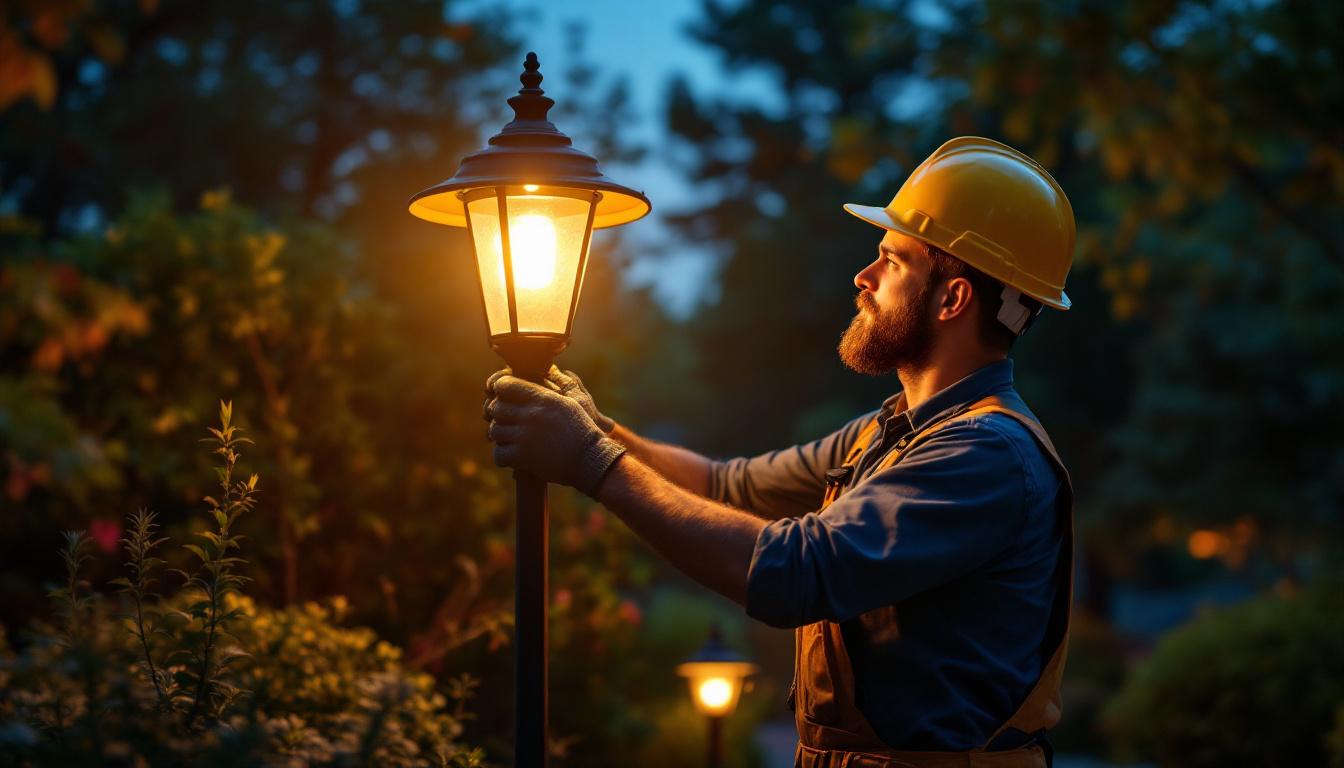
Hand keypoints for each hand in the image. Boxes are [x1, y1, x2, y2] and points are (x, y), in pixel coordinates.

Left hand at [485, 375, 625, 494]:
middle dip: (499, 415)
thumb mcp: (574, 401)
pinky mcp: (522, 457)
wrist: (590, 460)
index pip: (505, 384)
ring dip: (500, 436)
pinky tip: (512, 456)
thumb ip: (560, 384)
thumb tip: (555, 369)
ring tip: (511, 439)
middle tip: (509, 422)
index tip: (504, 397)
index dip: (501, 390)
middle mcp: (530, 415)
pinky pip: (498, 454)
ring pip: (494, 431)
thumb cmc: (584, 430)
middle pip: (496, 408)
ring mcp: (524, 437)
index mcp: (542, 398)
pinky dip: (502, 456)